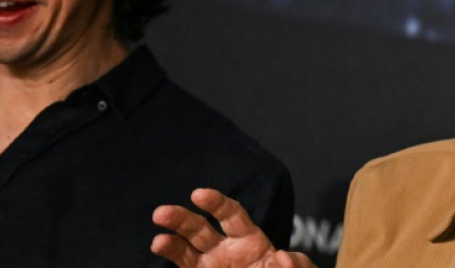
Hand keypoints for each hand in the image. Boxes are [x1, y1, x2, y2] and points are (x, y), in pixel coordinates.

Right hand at [153, 188, 315, 267]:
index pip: (231, 215)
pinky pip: (186, 267)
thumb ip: (297, 264)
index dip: (216, 203)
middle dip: (181, 219)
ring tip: (157, 240)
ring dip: (171, 243)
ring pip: (187, 250)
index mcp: (251, 239)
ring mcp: (213, 265)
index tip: (198, 194)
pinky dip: (173, 256)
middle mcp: (226, 249)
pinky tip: (161, 246)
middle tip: (161, 212)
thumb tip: (282, 258)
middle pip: (201, 229)